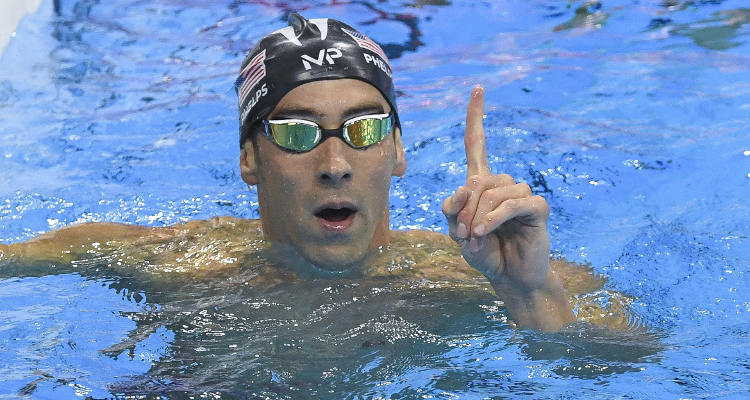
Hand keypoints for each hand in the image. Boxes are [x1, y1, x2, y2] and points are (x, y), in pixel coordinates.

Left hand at [442, 86, 550, 294]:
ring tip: (476, 236)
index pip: (477, 144)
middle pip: (478, 180)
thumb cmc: (484, 252)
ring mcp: (522, 194)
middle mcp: (503, 184)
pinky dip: (495, 217)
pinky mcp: (537, 209)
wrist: (509, 278)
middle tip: (463, 234)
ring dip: (479, 215)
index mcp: (482, 184)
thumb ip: (452, 211)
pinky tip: (486, 232)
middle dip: (464, 208)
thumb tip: (462, 188)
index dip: (476, 117)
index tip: (477, 89)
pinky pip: (514, 203)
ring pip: (494, 191)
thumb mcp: (457, 232)